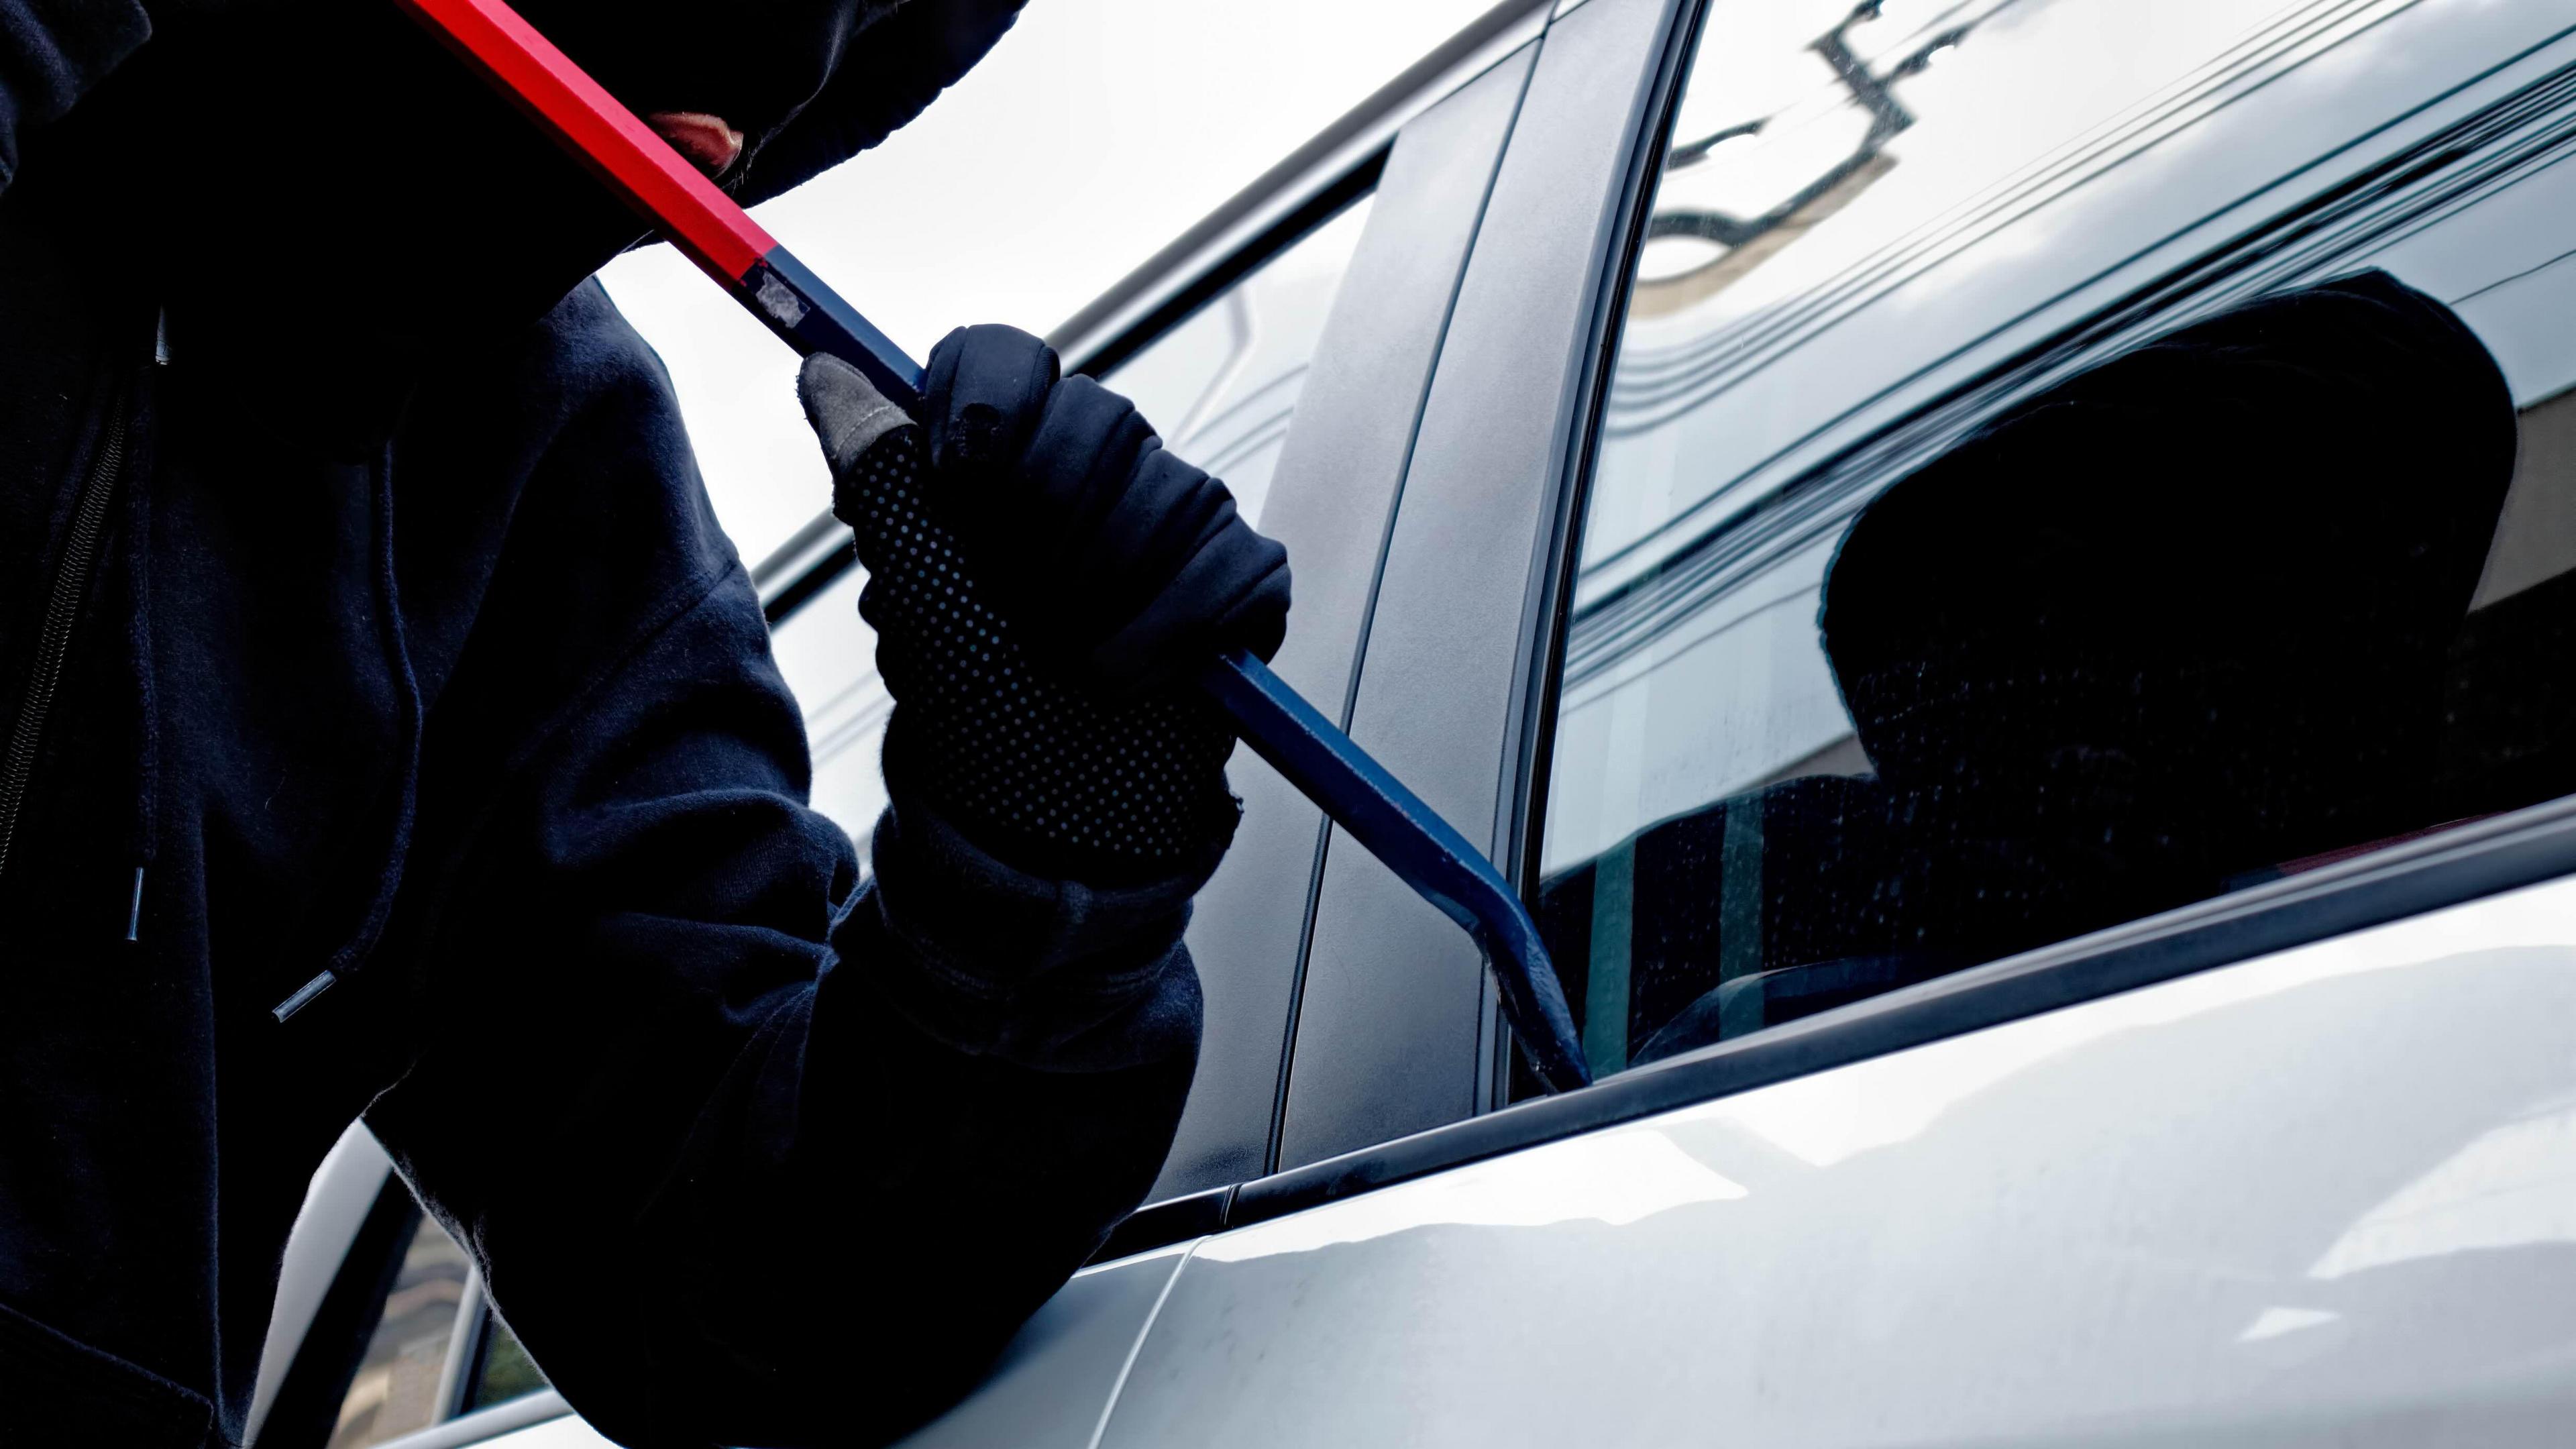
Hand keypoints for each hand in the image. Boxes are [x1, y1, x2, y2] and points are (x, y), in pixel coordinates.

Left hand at [798, 328, 1290, 882]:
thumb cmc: (976, 705)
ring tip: (1061, 656)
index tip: (952, 480)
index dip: (979, 406)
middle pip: (1095, 413)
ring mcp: (1183, 517)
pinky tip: (1122, 676)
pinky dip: (1170, 629)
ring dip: (1100, 588)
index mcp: (1014, 452)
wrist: (1042, 820)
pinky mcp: (1243, 579)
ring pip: (1167, 492)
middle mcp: (1107, 467)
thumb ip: (879, 480)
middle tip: (1011, 594)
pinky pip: (1229, 567)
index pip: (1006, 357)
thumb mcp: (914, 594)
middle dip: (1041, 513)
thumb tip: (825, 374)